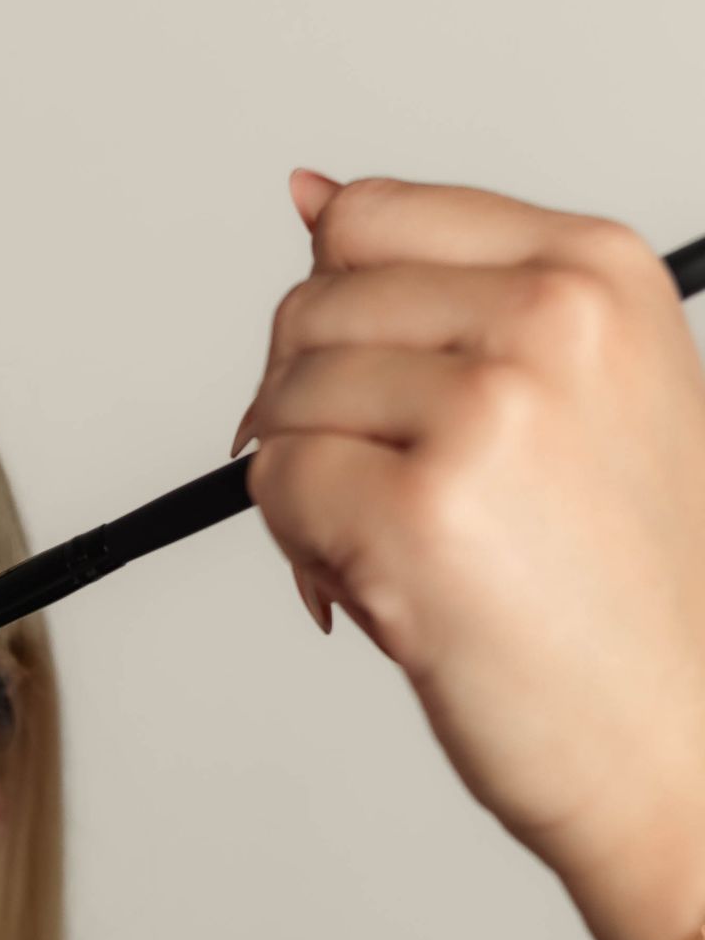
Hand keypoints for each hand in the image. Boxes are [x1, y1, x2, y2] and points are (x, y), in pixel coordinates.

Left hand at [234, 170, 704, 939]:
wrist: (681, 746)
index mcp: (596, 270)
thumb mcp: (578, 394)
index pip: (372, 217)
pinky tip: (392, 595)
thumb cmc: (627, 594)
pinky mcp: (417, 511)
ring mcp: (485, 410)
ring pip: (283, 402)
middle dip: (320, 412)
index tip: (383, 391)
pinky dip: (302, 549)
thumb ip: (446, 292)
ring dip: (313, 486)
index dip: (344, 317)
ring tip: (410, 555)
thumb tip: (307, 193)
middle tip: (399, 498)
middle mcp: (549, 319)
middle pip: (311, 309)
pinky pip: (275, 487)